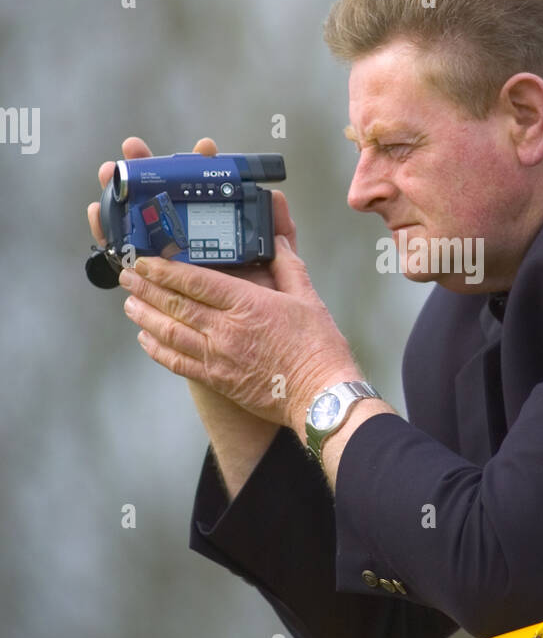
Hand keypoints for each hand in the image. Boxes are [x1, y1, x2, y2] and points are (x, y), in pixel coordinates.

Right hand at [87, 136, 296, 290]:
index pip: (204, 189)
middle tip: (133, 151)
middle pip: (162, 195)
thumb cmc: (263, 303)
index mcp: (215, 228)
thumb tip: (276, 199)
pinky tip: (100, 215)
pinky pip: (124, 251)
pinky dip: (109, 232)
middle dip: (145, 169)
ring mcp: (165, 254)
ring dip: (121, 194)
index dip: (198, 165)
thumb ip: (280, 234)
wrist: (249, 344)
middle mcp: (187, 236)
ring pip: (137, 218)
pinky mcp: (149, 276)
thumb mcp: (278, 266)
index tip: (201, 149)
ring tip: (109, 176)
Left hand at [116, 224, 358, 432]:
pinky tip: (146, 338)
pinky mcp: (218, 379)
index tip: (146, 260)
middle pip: (175, 305)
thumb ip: (288, 266)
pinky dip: (158, 350)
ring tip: (129, 303)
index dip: (165, 269)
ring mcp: (218, 357)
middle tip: (127, 275)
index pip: (195, 281)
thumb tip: (277, 242)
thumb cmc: (318, 348)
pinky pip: (178, 362)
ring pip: (170, 332)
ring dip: (146, 316)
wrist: (320, 396)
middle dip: (147, 288)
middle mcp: (226, 330)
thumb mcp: (308, 298)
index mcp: (247, 304)